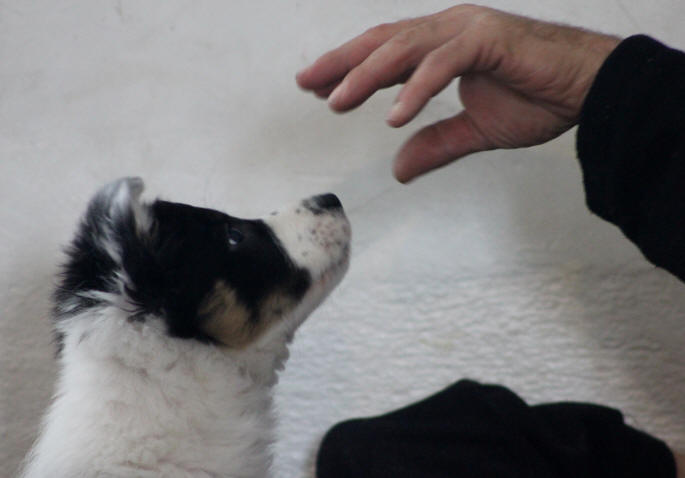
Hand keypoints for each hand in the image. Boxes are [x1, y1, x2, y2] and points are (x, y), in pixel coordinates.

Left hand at [296, 4, 620, 181]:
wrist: (590, 90)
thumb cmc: (539, 99)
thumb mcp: (475, 131)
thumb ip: (436, 145)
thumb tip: (399, 169)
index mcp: (443, 46)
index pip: (385, 55)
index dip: (350, 70)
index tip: (318, 88)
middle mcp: (449, 30)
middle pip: (383, 42)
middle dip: (342, 62)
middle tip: (307, 83)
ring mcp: (468, 29)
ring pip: (404, 47)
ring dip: (367, 75)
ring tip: (337, 101)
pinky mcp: (489, 39)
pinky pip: (443, 62)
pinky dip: (416, 87)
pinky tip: (394, 114)